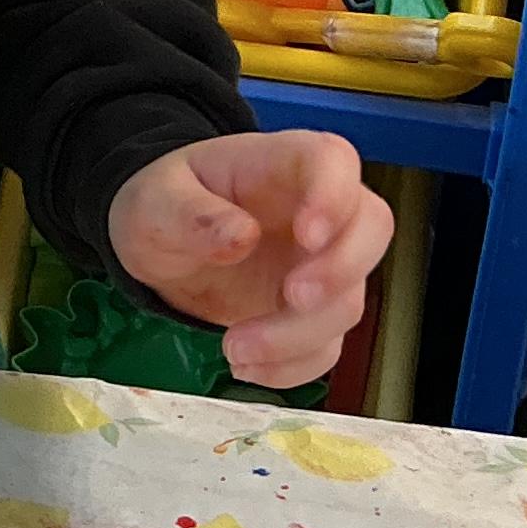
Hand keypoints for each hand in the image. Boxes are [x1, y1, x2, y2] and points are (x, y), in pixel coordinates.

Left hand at [108, 131, 396, 391]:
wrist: (162, 249)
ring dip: (298, 335)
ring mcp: (321, 264)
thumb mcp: (155, 202)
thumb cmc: (166, 205)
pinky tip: (246, 366)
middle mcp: (318, 211)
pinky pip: (326, 346)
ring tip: (234, 347)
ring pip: (348, 300)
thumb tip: (240, 237)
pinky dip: (292, 366)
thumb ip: (190, 214)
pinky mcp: (312, 314)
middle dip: (340, 270)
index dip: (333, 196)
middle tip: (292, 297)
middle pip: (371, 228)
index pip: (332, 161)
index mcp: (282, 164)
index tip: (308, 234)